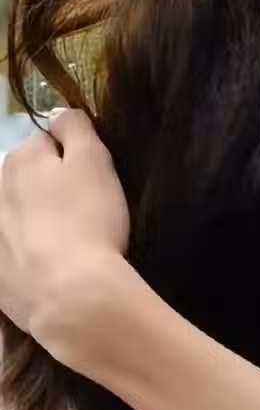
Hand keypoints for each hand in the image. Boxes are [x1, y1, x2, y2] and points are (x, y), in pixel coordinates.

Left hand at [0, 109, 130, 346]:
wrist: (70, 295)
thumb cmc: (90, 220)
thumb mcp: (95, 162)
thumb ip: (77, 129)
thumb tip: (61, 115)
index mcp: (19, 161)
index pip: (48, 141)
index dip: (75, 157)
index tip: (94, 180)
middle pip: (27, 178)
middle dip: (49, 187)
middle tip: (84, 212)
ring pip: (18, 215)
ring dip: (36, 220)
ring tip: (66, 244)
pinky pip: (13, 252)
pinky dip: (27, 255)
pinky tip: (49, 268)